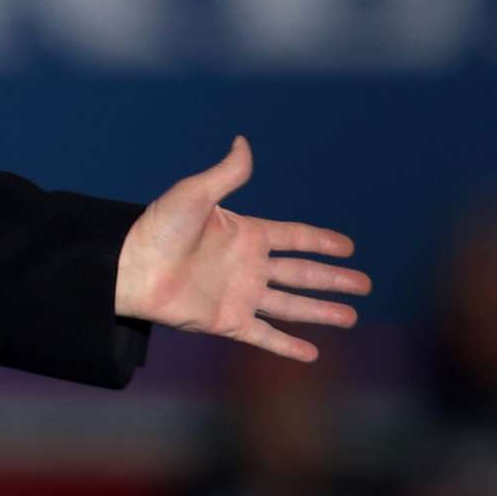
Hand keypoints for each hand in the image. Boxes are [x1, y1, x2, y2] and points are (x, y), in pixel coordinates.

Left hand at [114, 135, 367, 362]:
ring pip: (291, 305)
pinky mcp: (227, 321)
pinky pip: (264, 335)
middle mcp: (248, 266)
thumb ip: (226, 174)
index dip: (321, 241)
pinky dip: (287, 346)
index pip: (294, 237)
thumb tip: (242, 141)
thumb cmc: (158, 228)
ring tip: (352, 317)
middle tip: (366, 284)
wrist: (130, 267)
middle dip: (333, 279)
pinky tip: (312, 354)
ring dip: (321, 311)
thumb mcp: (194, 194)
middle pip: (301, 273)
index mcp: (245, 234)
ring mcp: (239, 295)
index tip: (349, 246)